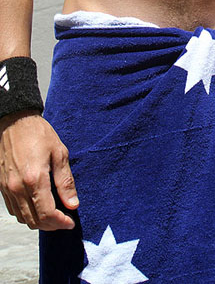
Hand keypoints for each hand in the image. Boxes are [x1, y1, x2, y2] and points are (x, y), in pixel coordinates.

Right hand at [0, 111, 78, 229]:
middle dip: (51, 225)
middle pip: (34, 221)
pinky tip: (37, 206)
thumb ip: (65, 181)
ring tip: (53, 215)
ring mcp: (7, 188)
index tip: (70, 222)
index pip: (47, 214)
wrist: (15, 122)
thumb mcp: (59, 153)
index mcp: (35, 179)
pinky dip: (26, 213)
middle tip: (64, 220)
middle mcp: (18, 188)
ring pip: (22, 218)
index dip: (60, 223)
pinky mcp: (2, 186)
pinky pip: (13, 209)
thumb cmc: (39, 134)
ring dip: (38, 221)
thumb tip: (73, 204)